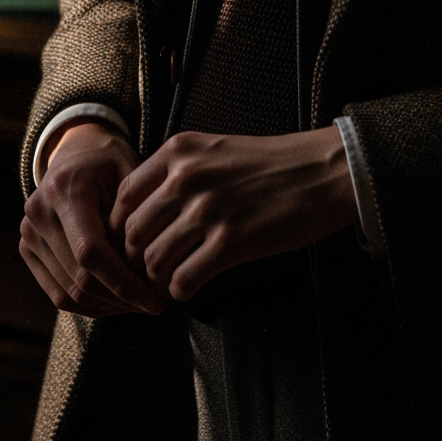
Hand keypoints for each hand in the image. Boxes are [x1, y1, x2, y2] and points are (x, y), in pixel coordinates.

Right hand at [20, 120, 166, 318]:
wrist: (77, 153)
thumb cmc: (111, 163)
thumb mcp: (131, 174)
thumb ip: (138, 215)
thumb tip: (153, 269)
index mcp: (64, 189)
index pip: (90, 252)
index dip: (125, 283)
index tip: (156, 301)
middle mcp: (38, 213)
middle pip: (80, 278)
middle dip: (122, 299)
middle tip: (157, 304)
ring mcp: (29, 233)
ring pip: (70, 292)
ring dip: (109, 306)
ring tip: (141, 303)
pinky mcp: (28, 250)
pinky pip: (58, 294)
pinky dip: (91, 305)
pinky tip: (118, 302)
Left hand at [109, 127, 357, 302]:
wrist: (320, 172)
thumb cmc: (271, 164)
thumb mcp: (214, 150)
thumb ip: (179, 170)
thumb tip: (147, 210)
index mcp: (179, 151)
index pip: (124, 196)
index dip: (121, 227)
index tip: (131, 243)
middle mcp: (186, 177)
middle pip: (133, 232)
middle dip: (134, 259)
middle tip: (146, 272)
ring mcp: (207, 209)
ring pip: (153, 259)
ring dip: (156, 279)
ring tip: (167, 283)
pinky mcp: (231, 241)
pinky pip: (184, 279)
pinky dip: (180, 290)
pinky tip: (189, 288)